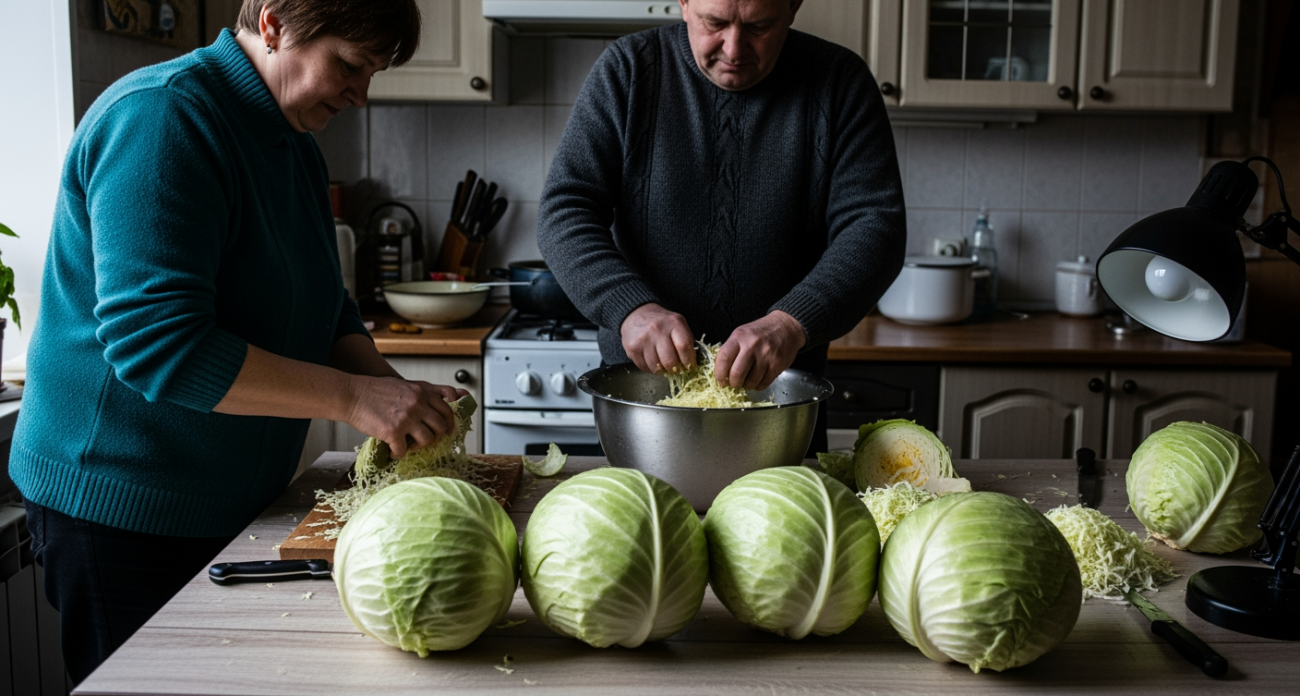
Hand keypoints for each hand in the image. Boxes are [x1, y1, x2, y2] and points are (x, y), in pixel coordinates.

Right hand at [343, 376, 468, 457]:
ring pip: (428, 440)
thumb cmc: (374, 390)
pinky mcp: (393, 431)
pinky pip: (403, 450)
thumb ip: (425, 392)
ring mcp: (407, 418)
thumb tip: (454, 396)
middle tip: (426, 439)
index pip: (448, 408)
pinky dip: (398, 453)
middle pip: (442, 426)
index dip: (450, 421)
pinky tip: (392, 450)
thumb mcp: (404, 385)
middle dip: (436, 436)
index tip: (447, 428)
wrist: (351, 394)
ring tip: (408, 444)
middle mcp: (418, 404)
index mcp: (422, 391)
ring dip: (419, 446)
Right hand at [620, 303, 696, 373]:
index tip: (690, 366)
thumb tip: (692, 363)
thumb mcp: (678, 323)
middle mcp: (657, 329)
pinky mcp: (632, 348)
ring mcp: (643, 339)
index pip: (685, 346)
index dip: (689, 361)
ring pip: (657, 367)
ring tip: (662, 362)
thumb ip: (686, 340)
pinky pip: (644, 367)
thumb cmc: (661, 322)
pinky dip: (650, 368)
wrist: (636, 314)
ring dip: (662, 369)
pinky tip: (651, 359)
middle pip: (671, 361)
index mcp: (673, 322)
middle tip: (675, 368)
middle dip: (675, 369)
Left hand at [714, 311, 806, 390]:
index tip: (721, 381)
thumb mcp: (742, 334)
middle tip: (735, 382)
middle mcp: (752, 346)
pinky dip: (758, 386)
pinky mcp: (777, 365)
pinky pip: (763, 383)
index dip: (719, 374)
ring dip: (747, 385)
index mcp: (739, 337)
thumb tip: (721, 372)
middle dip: (734, 383)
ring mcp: (766, 356)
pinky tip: (757, 380)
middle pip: (737, 374)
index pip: (723, 359)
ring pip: (751, 382)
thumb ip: (731, 350)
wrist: (786, 327)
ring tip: (747, 380)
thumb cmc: (761, 332)